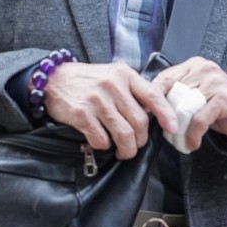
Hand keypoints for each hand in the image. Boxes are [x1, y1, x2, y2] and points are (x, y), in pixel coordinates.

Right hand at [44, 61, 177, 159]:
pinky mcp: (82, 114)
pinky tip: (102, 142)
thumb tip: (151, 114)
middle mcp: (113, 86)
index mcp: (125, 75)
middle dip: (140, 140)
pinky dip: (104, 146)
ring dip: (126, 149)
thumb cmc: (88, 80)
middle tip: (135, 145)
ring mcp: (97, 100)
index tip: (172, 128)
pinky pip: (101, 139)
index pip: (152, 95)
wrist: (53, 79)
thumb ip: (132, 91)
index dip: (165, 114)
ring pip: (124, 134)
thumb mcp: (113, 75)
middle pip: (139, 121)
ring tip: (123, 151)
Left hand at [151, 57, 226, 150]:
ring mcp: (215, 82)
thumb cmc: (218, 107)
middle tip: (167, 135)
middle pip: (172, 96)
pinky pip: (198, 120)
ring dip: (179, 130)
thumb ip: (175, 95)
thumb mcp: (194, 96)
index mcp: (193, 65)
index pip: (164, 79)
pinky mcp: (223, 99)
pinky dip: (192, 135)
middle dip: (167, 119)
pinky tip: (192, 144)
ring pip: (183, 109)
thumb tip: (147, 106)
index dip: (152, 100)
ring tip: (180, 142)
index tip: (148, 117)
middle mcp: (204, 69)